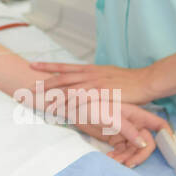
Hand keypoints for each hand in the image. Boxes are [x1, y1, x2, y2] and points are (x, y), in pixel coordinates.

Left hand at [28, 60, 158, 104]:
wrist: (146, 81)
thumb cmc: (129, 81)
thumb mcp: (108, 75)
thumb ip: (95, 78)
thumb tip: (85, 81)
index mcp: (90, 69)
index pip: (64, 67)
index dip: (47, 66)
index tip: (32, 65)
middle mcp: (89, 74)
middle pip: (61, 78)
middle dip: (44, 83)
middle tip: (29, 88)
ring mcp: (95, 84)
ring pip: (69, 90)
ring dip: (54, 97)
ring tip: (41, 103)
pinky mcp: (102, 94)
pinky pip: (82, 100)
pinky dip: (71, 104)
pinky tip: (63, 110)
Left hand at [72, 102, 167, 167]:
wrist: (73, 108)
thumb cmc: (92, 105)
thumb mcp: (111, 116)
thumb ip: (128, 130)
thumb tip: (143, 145)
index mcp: (137, 115)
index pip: (159, 125)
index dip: (168, 136)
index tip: (171, 148)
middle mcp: (134, 124)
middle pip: (147, 144)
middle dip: (140, 155)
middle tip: (128, 164)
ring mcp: (125, 133)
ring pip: (134, 150)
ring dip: (127, 158)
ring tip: (114, 161)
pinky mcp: (114, 140)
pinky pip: (123, 152)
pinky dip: (119, 157)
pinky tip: (110, 158)